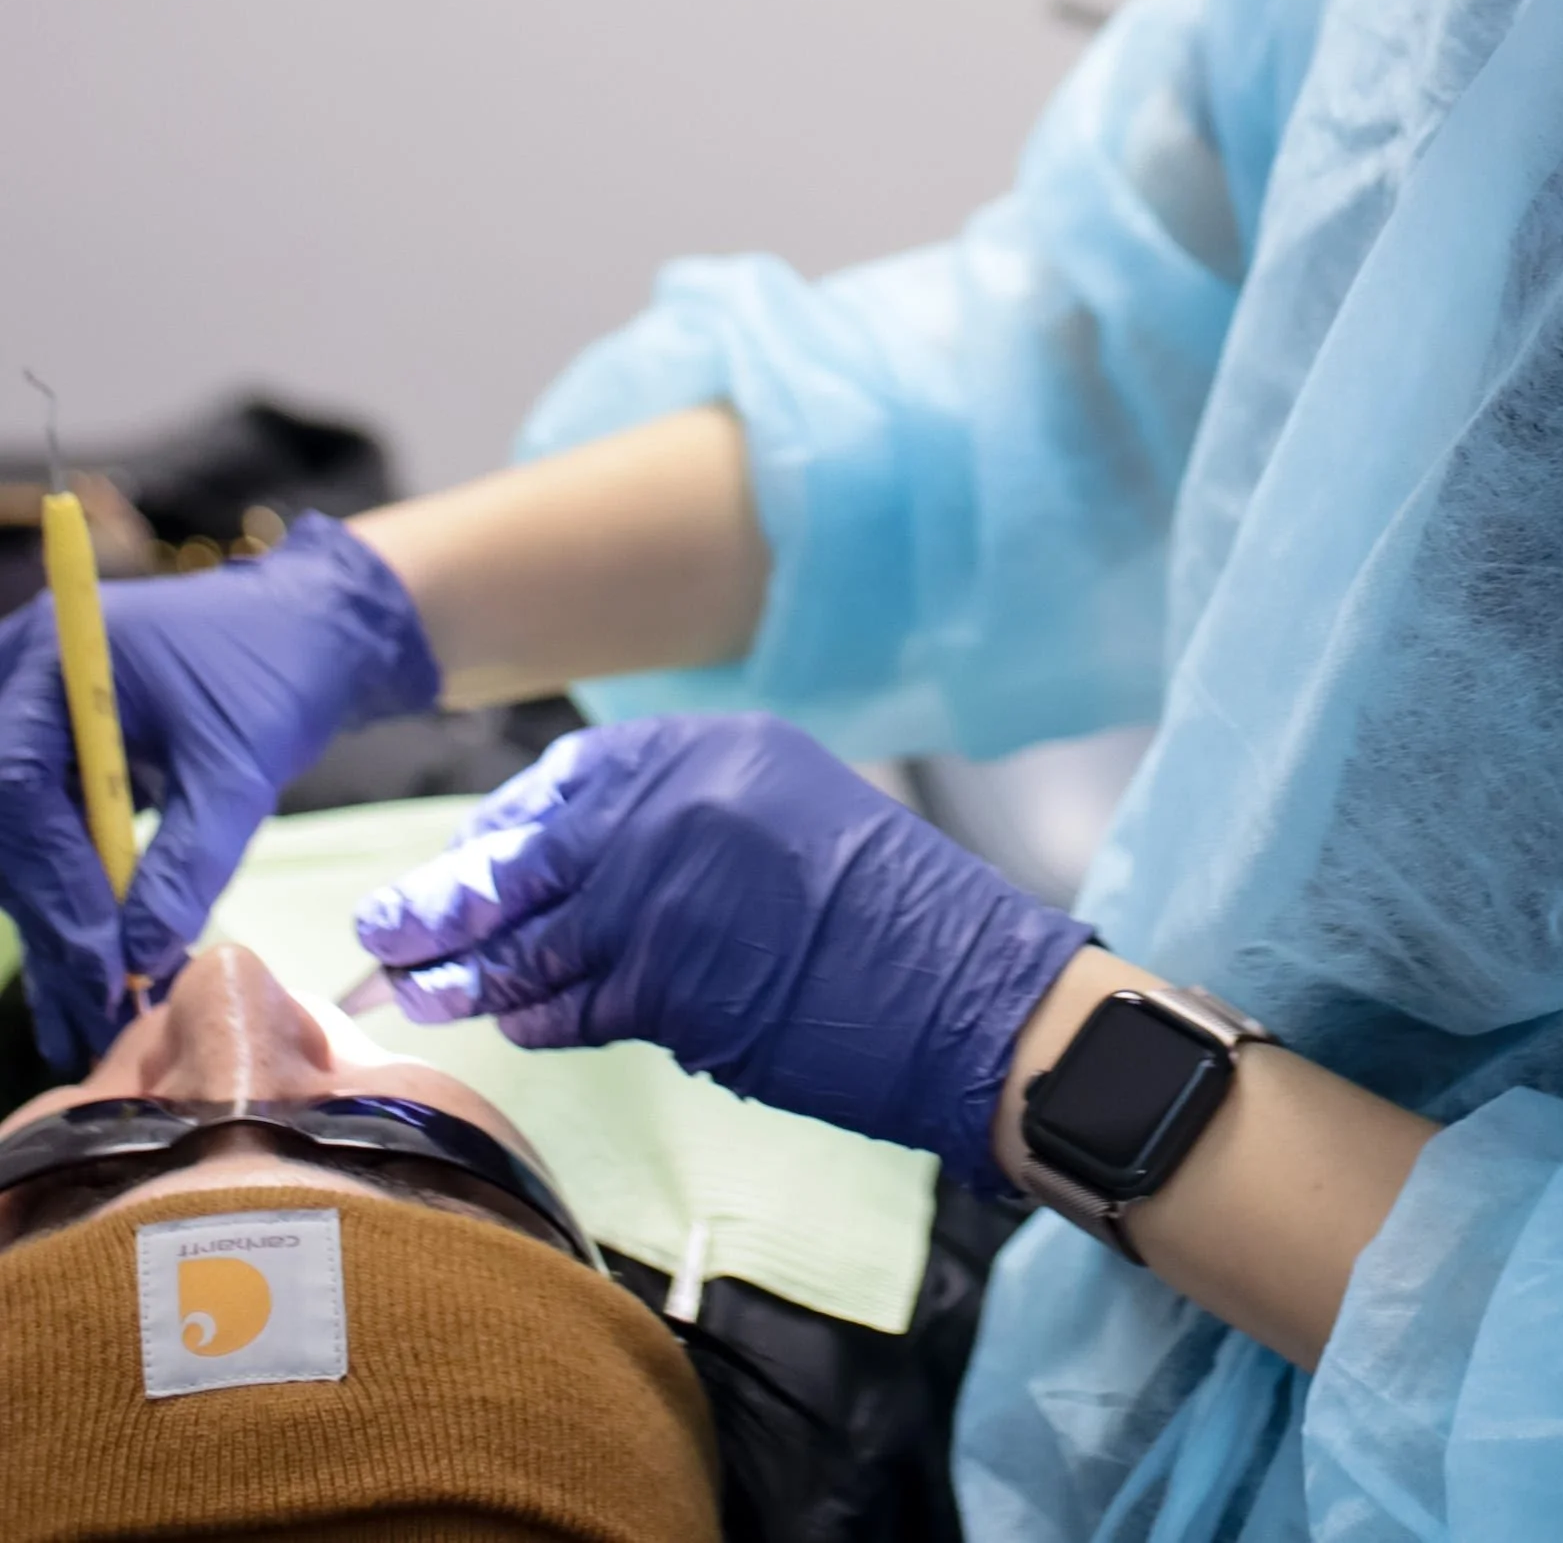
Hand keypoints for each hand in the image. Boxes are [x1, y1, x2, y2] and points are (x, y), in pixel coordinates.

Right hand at [0, 514, 437, 1066]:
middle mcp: (24, 688)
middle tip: (99, 1012)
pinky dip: (70, 913)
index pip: (20, 785)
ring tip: (91, 1024)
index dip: (55, 883)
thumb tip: (138, 962)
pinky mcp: (52, 766)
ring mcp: (32, 726)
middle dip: (56, 924)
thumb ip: (191, 859)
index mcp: (59, 658)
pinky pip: (45, 847)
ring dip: (58, 936)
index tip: (104, 965)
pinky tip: (87, 990)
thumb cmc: (279, 672)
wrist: (309, 631)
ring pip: (22, 851)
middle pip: (10, 828)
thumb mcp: (242, 765)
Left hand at [350, 714, 1091, 1190]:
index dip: (501, 828)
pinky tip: (503, 1027)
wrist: (966, 988)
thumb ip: (683, 825)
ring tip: (405, 989)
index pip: (565, 780)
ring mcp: (666, 894)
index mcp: (707, 751)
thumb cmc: (887, 910)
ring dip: (462, 970)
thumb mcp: (785, 812)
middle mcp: (675, 807)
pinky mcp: (667, 982)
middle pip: (525, 853)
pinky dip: (529, 1017)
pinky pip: (572, 1001)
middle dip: (446, 897)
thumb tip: (580, 864)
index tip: (461, 861)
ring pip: (531, 936)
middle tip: (381, 929)